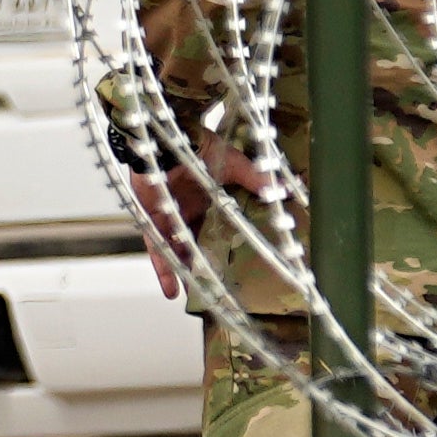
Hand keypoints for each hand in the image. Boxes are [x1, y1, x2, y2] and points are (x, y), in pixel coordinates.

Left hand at [135, 147, 266, 298]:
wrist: (169, 139)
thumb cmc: (200, 146)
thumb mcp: (234, 164)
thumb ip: (256, 180)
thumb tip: (285, 192)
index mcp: (207, 200)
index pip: (219, 229)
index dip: (228, 247)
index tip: (241, 266)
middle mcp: (188, 211)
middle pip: (197, 244)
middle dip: (205, 265)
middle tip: (218, 290)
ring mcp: (169, 217)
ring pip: (178, 251)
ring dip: (185, 273)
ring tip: (197, 298)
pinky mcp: (152, 220)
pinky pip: (156, 249)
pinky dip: (162, 269)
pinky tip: (170, 291)